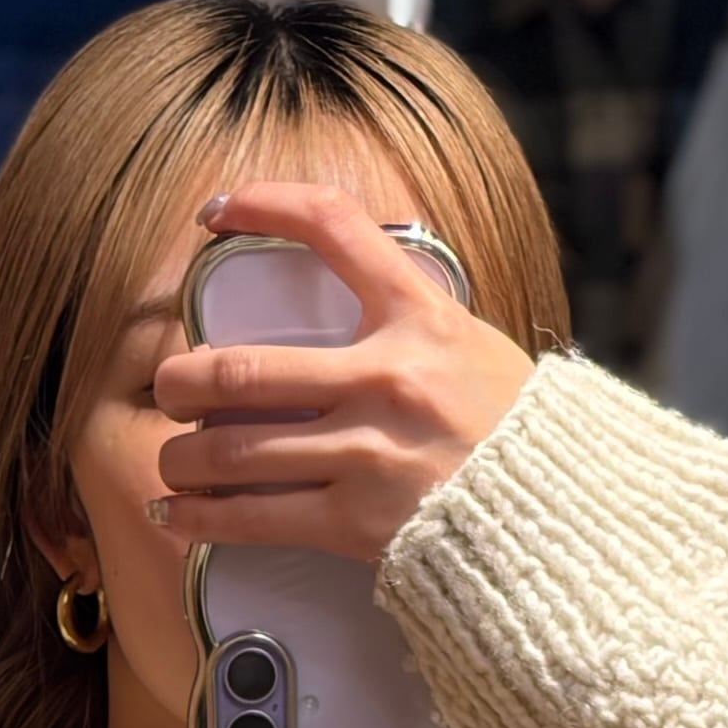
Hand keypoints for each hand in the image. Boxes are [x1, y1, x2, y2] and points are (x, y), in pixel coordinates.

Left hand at [147, 181, 535, 568]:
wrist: (558, 515)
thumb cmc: (513, 431)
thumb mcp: (469, 345)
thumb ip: (403, 320)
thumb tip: (340, 298)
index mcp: (420, 317)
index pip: (332, 228)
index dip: (264, 205)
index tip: (218, 211)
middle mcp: (386, 379)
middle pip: (243, 370)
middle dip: (184, 381)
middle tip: (169, 386)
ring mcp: (367, 454)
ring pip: (235, 450)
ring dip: (184, 456)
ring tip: (172, 459)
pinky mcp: (358, 522)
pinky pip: (257, 518)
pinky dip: (203, 517)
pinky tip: (175, 513)